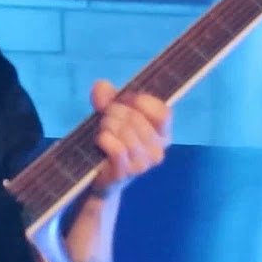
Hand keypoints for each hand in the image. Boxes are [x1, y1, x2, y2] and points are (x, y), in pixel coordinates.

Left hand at [88, 80, 171, 194]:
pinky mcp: (125, 173)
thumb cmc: (111, 140)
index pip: (162, 112)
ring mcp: (143, 164)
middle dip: (114, 112)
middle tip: (106, 118)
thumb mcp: (111, 114)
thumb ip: (107, 97)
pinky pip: (117, 148)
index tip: (124, 100)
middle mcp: (158, 152)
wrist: (98, 175)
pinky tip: (101, 140)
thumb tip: (102, 86)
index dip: (139, 101)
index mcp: (163, 135)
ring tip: (103, 130)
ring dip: (107, 125)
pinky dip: (104, 139)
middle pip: (136, 118)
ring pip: (124, 131)